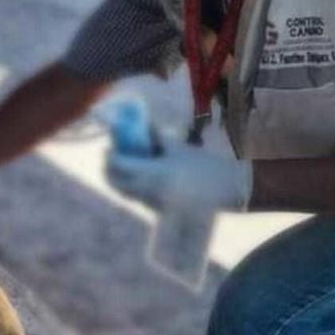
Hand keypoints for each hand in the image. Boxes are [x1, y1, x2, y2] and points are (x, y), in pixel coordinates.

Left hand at [106, 141, 251, 211]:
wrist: (225, 190)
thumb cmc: (202, 164)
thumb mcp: (176, 147)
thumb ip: (156, 136)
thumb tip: (141, 124)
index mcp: (152, 172)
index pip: (118, 165)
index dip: (110, 155)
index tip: (109, 147)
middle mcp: (148, 190)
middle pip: (115, 183)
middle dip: (109, 170)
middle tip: (112, 157)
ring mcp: (152, 203)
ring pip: (125, 192)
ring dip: (120, 179)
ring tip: (126, 165)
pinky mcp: (159, 211)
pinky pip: (138, 198)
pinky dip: (133, 187)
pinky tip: (141, 175)